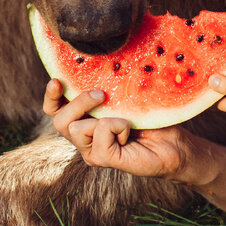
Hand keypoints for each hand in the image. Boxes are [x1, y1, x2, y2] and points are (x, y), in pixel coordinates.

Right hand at [43, 79, 190, 178]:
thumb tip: (94, 67)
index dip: (50, 97)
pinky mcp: (105, 159)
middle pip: (59, 121)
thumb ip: (104, 90)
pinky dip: (117, 125)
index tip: (57, 81)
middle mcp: (83, 139)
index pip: (53, 110)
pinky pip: (99, 132)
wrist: (174, 144)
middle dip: (77, 103)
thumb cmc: (151, 120)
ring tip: (123, 118)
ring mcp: (92, 152)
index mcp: (83, 121)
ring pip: (74, 129)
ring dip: (101, 115)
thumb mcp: (123, 98)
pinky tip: (130, 130)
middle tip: (100, 95)